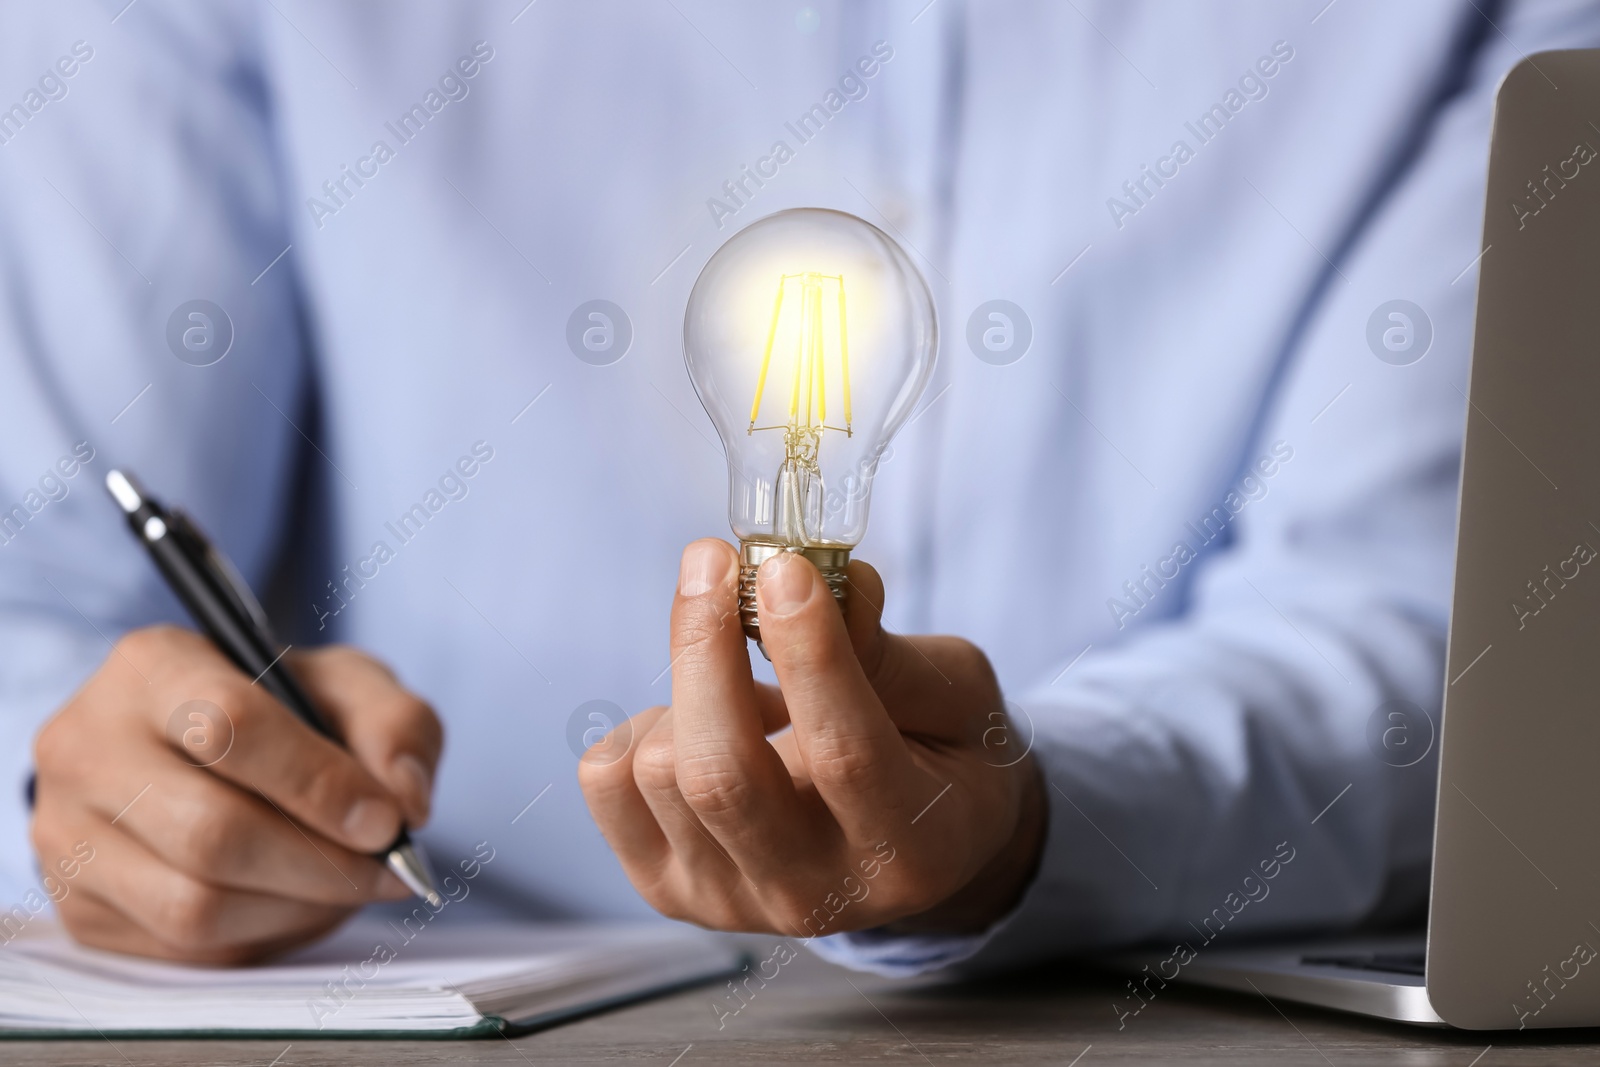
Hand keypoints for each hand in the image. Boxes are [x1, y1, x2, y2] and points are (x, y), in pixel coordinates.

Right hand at [31, 626, 441, 963]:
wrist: (200, 755)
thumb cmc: (282, 712)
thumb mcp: (349, 686)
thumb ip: (394, 724)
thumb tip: (403, 802)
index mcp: (152, 667)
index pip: (229, 726)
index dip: (320, 785)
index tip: (386, 820)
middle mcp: (86, 746)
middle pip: (211, 833)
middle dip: (321, 863)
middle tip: (385, 868)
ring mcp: (66, 834)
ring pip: (194, 907)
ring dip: (297, 908)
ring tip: (347, 884)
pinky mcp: (77, 908)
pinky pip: (184, 952)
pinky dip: (264, 936)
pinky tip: (298, 902)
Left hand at [580, 539, 1045, 939]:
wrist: (909, 847)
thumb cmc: (941, 754)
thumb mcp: (955, 696)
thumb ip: (888, 649)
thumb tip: (811, 579)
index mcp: (912, 849)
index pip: (843, 754)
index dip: (808, 653)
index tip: (783, 569)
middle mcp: (816, 895)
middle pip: (721, 774)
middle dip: (706, 648)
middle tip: (713, 561)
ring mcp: (731, 903)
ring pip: (661, 770)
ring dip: (688, 683)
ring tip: (741, 672)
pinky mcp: (668, 887)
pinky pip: (609, 780)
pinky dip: (642, 724)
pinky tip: (699, 721)